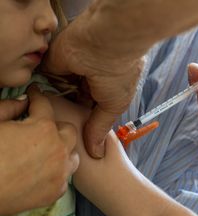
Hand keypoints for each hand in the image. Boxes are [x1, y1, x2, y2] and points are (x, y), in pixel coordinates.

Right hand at [0, 87, 78, 215]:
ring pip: (72, 155)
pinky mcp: (56, 192)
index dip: (37, 95)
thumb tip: (23, 100)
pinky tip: (43, 172)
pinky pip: (64, 177)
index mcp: (43, 129)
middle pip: (68, 130)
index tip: (34, 93)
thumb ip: (9, 107)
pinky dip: (56, 172)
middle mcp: (58, 149)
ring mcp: (60, 172)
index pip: (45, 104)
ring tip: (45, 150)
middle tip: (38, 126)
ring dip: (61, 150)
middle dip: (55, 125)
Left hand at [41, 12, 142, 157]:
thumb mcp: (113, 106)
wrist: (105, 44)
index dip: (87, 120)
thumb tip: (97, 153)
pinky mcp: (54, 63)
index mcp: (107, 87)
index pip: (93, 106)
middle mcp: (90, 78)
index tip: (79, 137)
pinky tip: (44, 104)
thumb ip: (100, 127)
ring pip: (61, 91)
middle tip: (64, 132)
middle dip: (72, 114)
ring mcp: (72, 70)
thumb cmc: (119, 74)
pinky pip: (46, 80)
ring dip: (58, 103)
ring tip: (53, 122)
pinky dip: (45, 91)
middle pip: (76, 100)